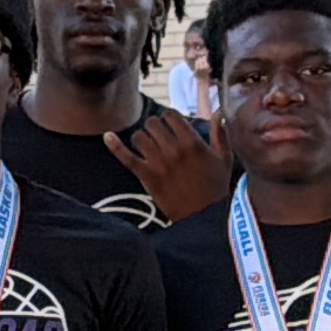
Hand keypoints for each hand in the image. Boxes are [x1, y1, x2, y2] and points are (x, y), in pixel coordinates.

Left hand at [103, 103, 230, 222]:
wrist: (204, 217)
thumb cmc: (216, 187)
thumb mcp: (224, 159)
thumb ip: (220, 134)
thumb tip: (217, 113)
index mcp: (193, 142)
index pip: (171, 116)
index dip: (169, 118)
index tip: (170, 125)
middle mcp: (174, 149)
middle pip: (153, 123)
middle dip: (154, 127)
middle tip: (157, 136)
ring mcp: (159, 163)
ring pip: (139, 137)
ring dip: (142, 138)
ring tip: (146, 145)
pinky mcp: (147, 177)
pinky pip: (127, 157)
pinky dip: (115, 146)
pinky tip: (107, 137)